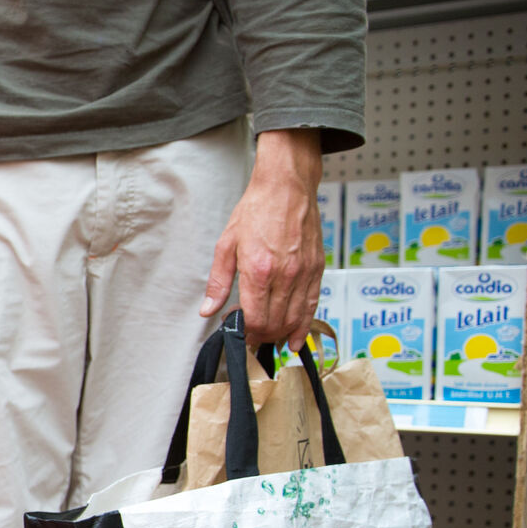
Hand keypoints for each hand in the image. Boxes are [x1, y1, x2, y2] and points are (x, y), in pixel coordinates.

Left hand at [201, 129, 326, 346]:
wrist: (287, 188)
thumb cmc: (256, 211)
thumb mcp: (226, 245)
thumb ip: (218, 283)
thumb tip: (208, 310)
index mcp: (259, 270)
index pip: (254, 318)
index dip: (244, 332)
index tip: (235, 331)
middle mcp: (285, 275)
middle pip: (275, 323)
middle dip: (260, 336)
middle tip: (249, 336)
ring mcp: (304, 273)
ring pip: (295, 319)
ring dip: (281, 335)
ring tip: (268, 339)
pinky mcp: (318, 269)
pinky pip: (313, 305)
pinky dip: (304, 326)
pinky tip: (296, 339)